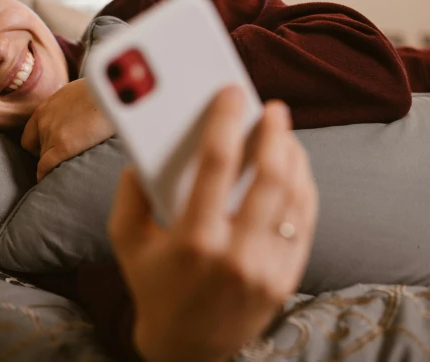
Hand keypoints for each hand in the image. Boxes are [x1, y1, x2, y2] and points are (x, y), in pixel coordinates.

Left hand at [21, 78, 114, 180]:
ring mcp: (52, 133)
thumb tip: (75, 113)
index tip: (51, 151)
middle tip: (63, 161)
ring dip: (53, 164)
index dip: (40, 145)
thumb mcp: (77, 92)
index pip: (30, 134)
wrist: (113, 92)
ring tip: (68, 169)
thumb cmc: (103, 91)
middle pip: (36, 148)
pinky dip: (45, 176)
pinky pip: (45, 167)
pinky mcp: (63, 145)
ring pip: (43, 158)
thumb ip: (68, 106)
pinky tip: (50, 182)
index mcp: (46, 107)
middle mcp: (44, 120)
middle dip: (47, 155)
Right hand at [108, 87, 317, 361]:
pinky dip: (303, 188)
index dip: (224, 121)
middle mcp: (236, 255)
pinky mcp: (286, 279)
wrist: (187, 349)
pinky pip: (304, 222)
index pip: (216, 165)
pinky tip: (293, 169)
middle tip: (272, 108)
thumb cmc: (152, 285)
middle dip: (274, 133)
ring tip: (284, 134)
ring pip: (295, 197)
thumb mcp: (125, 240)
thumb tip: (148, 148)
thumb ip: (130, 192)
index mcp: (192, 241)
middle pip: (270, 178)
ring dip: (293, 157)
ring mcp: (267, 270)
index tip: (231, 94)